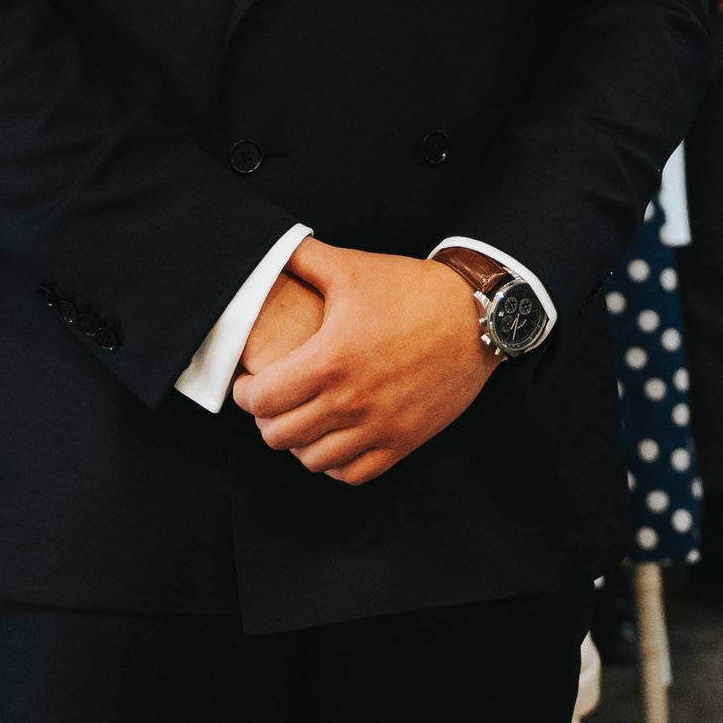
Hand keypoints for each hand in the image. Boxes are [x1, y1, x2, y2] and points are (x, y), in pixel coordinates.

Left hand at [231, 240, 488, 485]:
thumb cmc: (413, 290)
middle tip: (272, 401)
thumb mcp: (353, 268)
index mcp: (330, 360)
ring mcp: (379, 425)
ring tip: (302, 421)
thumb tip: (270, 248)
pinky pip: (354, 473)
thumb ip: (304, 259)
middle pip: (279, 435)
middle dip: (266, 418)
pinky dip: (335, 464)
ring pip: (313, 461)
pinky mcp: (405, 440)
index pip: (261, 400)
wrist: (478, 315)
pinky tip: (333, 441)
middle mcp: (351, 401)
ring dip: (299, 444)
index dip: (244, 394)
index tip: (248, 383)